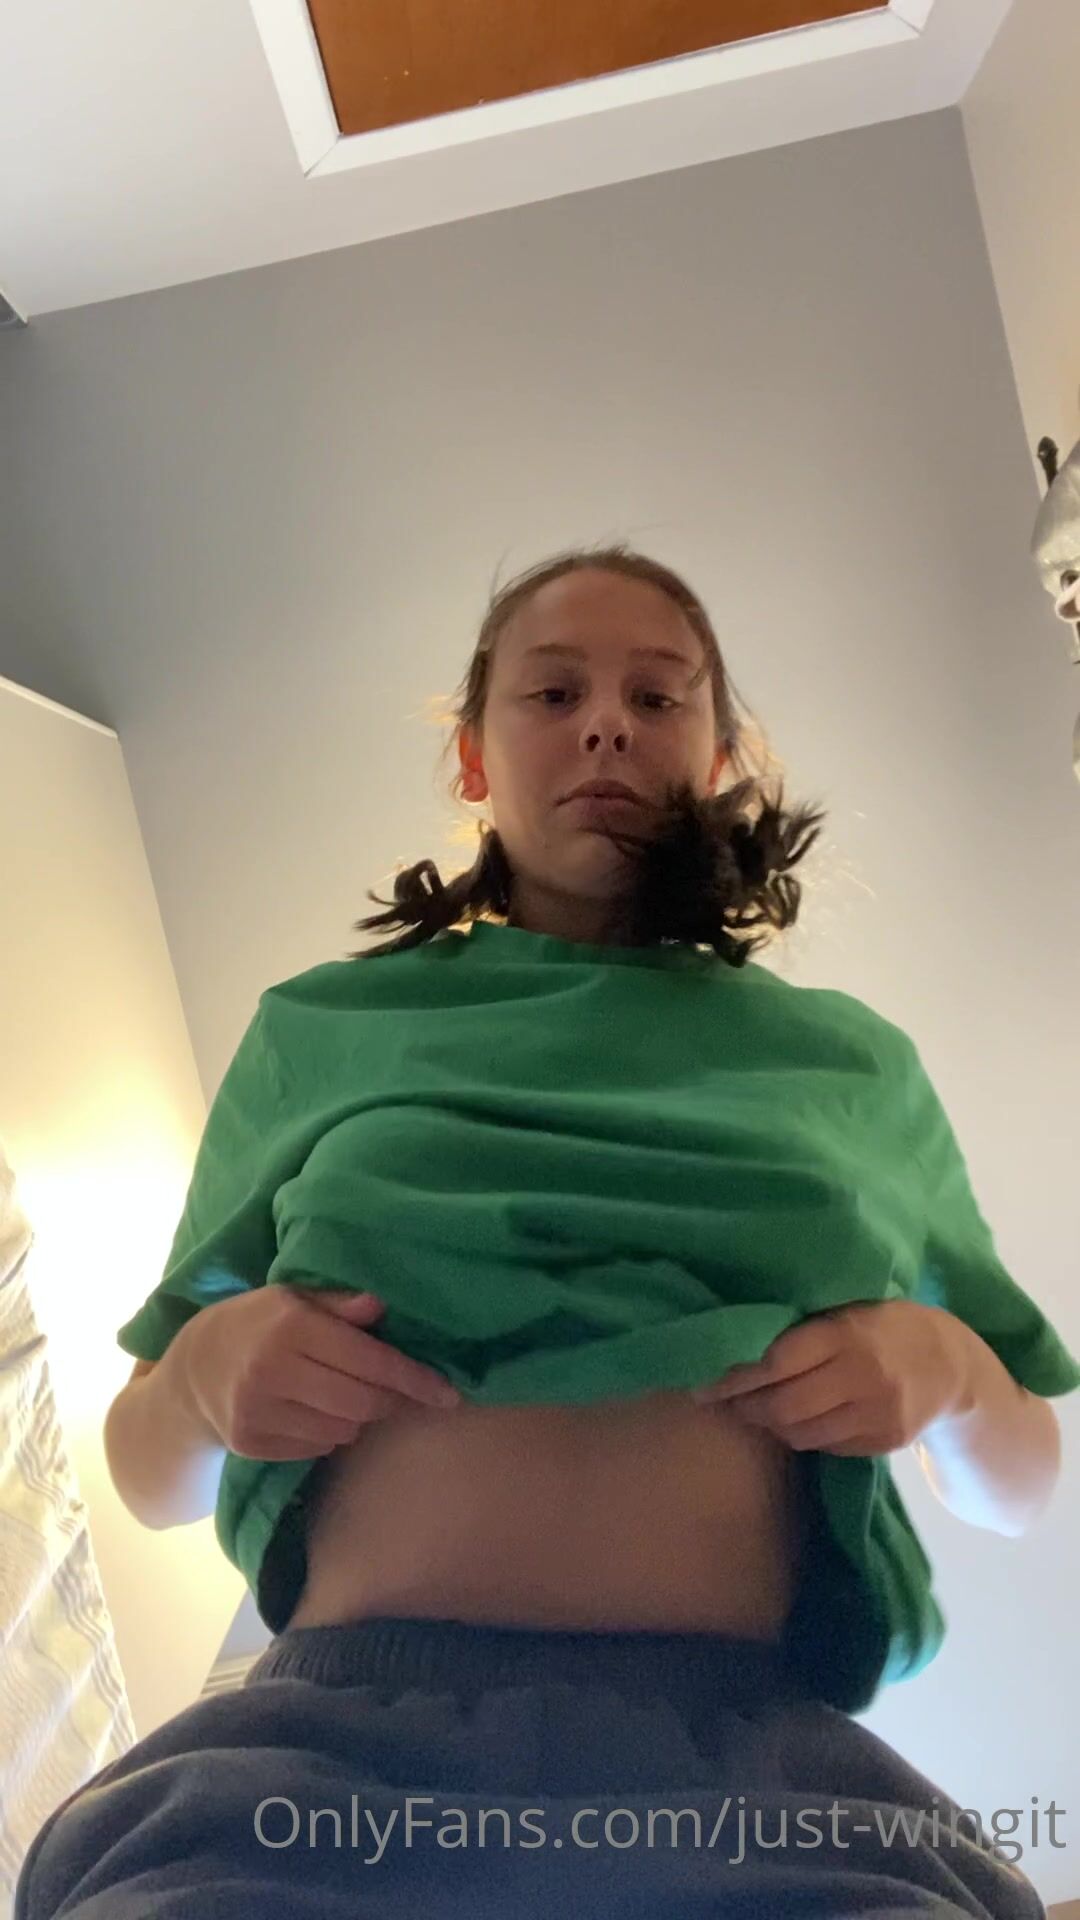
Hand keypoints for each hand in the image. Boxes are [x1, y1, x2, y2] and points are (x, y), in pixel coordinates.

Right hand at [177, 1284, 463, 1461]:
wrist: (193, 1369)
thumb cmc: (257, 1324)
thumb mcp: (292, 1297)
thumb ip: (337, 1304)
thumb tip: (381, 1305)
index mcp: (290, 1327)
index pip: (369, 1361)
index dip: (414, 1379)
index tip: (448, 1394)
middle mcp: (272, 1370)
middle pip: (362, 1402)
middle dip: (390, 1401)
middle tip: (398, 1392)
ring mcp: (258, 1411)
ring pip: (343, 1430)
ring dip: (359, 1418)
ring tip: (345, 1395)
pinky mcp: (250, 1444)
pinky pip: (317, 1448)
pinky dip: (330, 1434)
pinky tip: (316, 1412)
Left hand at [689, 1301, 972, 1455]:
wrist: (948, 1362)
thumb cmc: (879, 1325)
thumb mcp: (845, 1309)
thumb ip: (801, 1328)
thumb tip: (734, 1346)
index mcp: (845, 1333)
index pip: (776, 1363)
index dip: (735, 1377)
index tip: (704, 1383)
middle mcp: (862, 1375)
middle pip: (784, 1406)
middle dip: (746, 1407)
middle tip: (724, 1401)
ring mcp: (877, 1413)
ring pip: (801, 1433)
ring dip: (770, 1425)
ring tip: (755, 1411)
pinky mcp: (884, 1441)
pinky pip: (826, 1447)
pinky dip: (802, 1436)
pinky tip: (792, 1421)